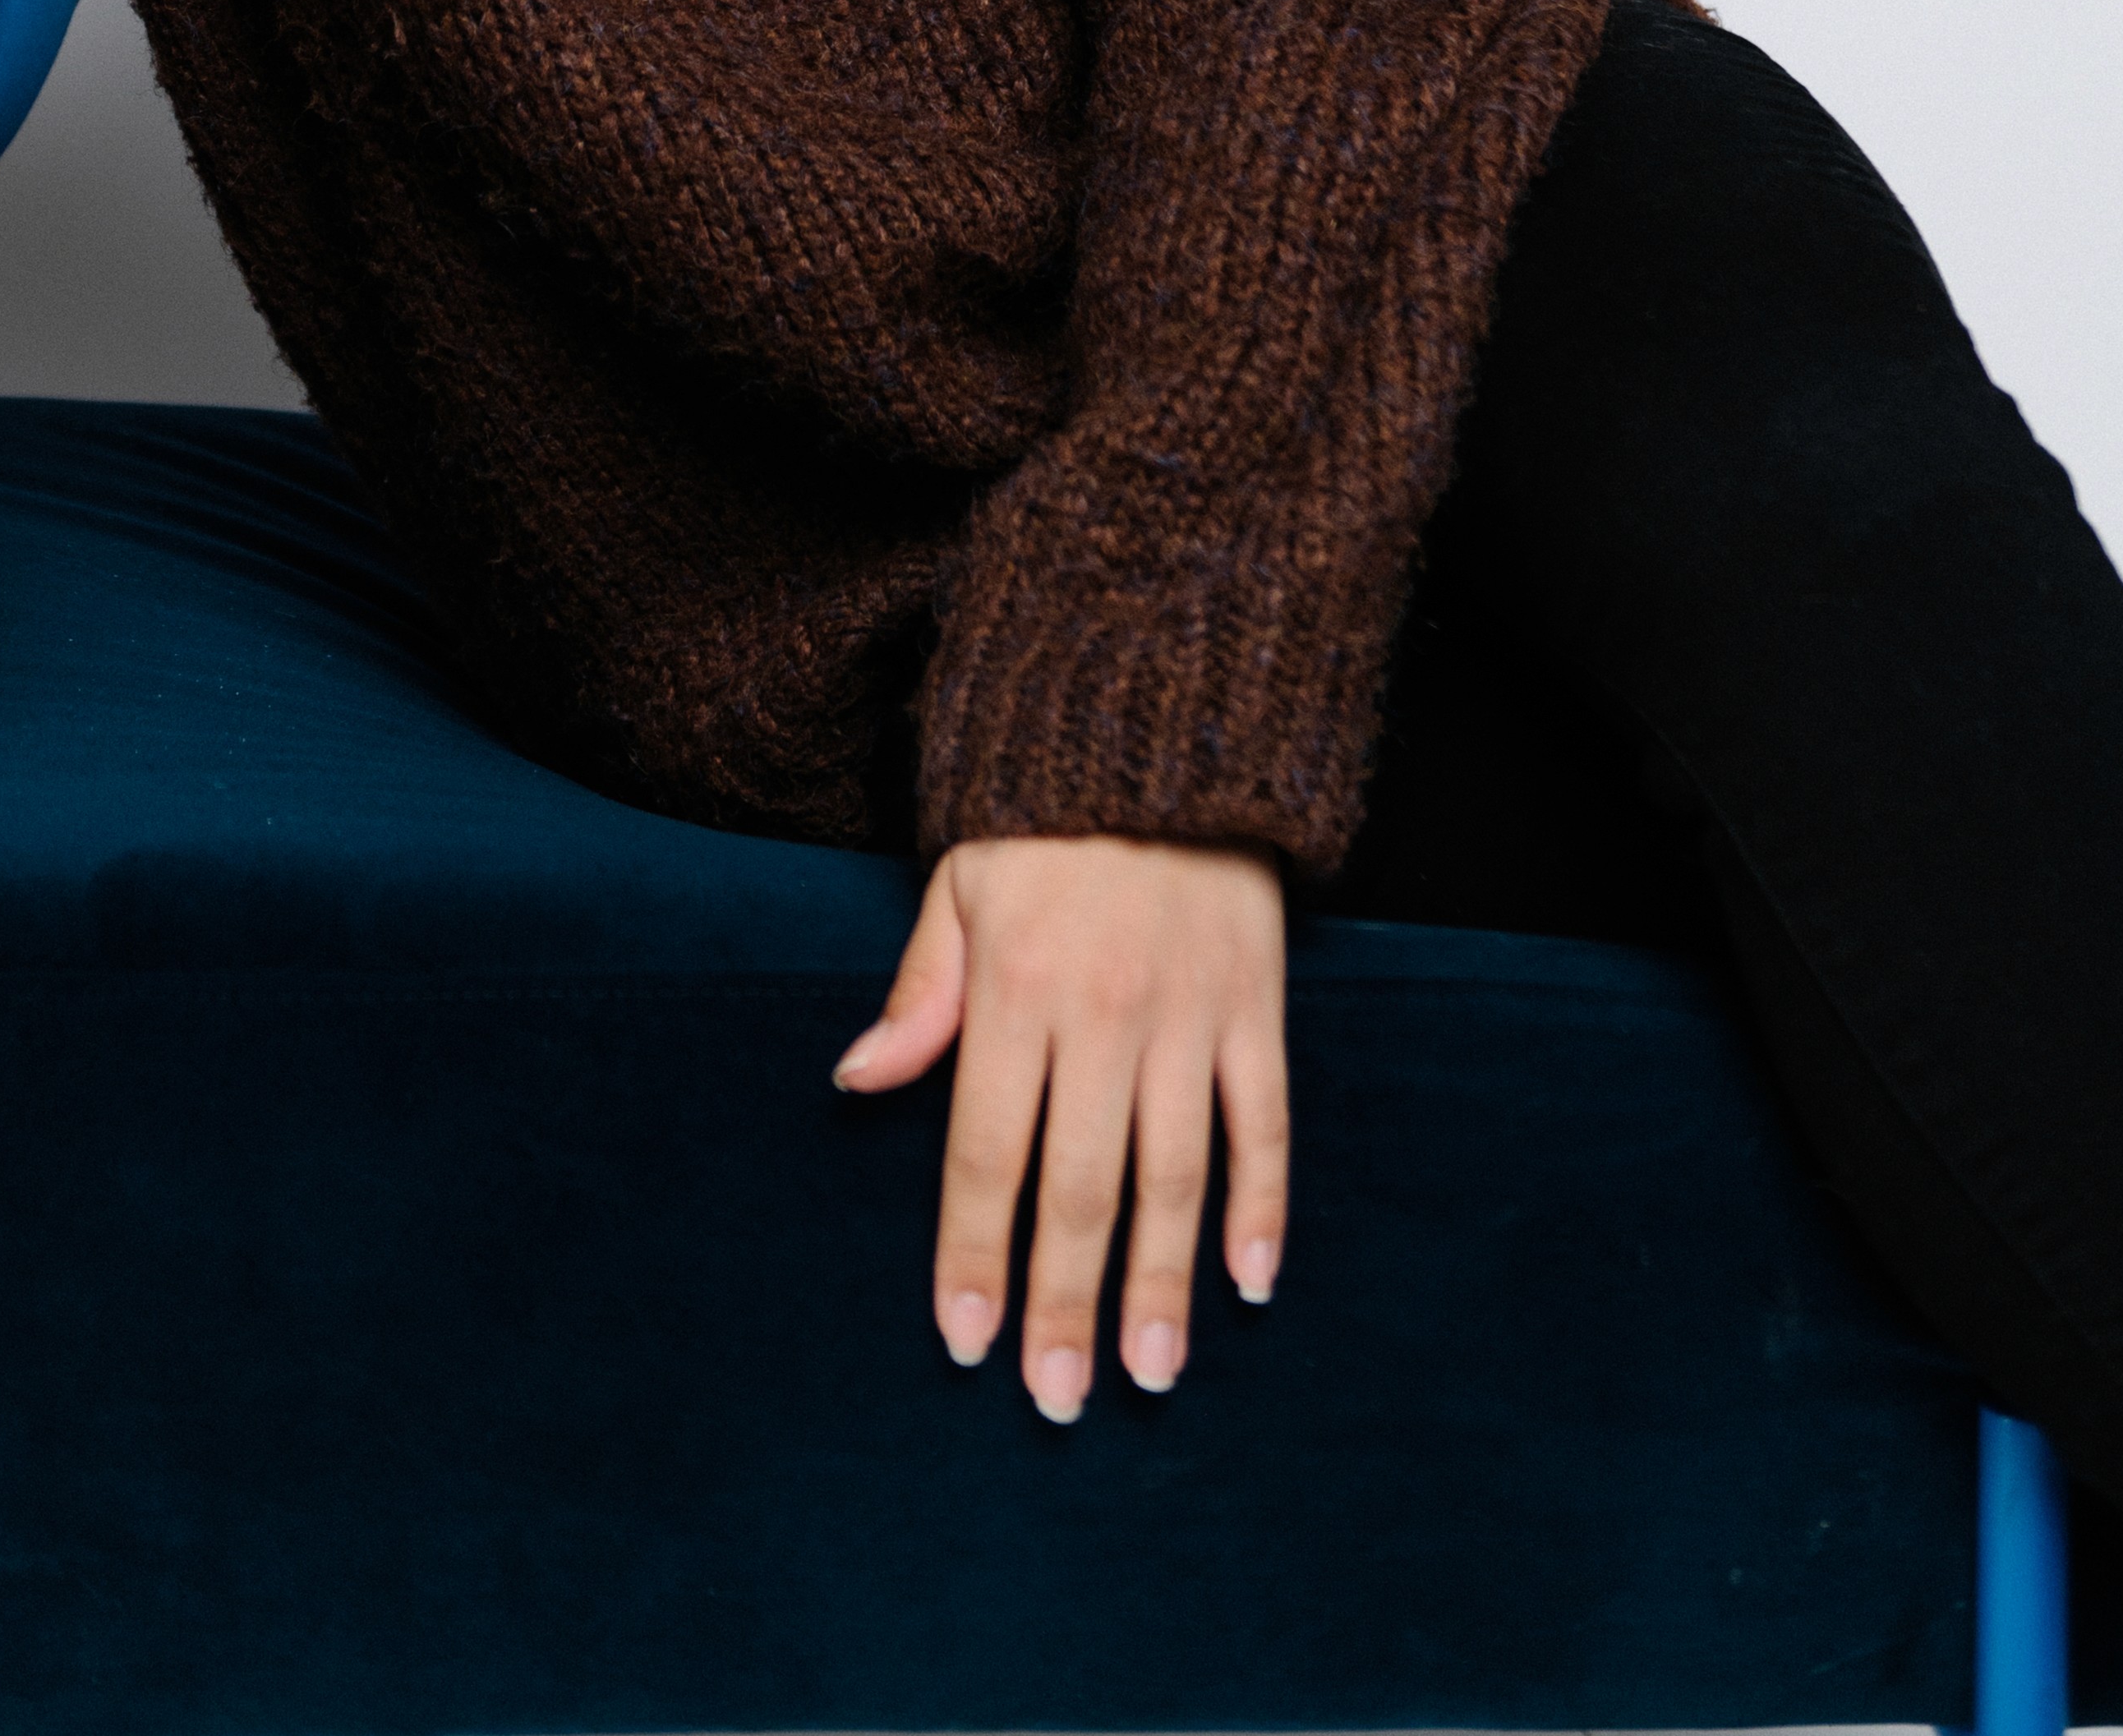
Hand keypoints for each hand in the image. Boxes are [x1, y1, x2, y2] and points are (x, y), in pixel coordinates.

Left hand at [833, 832, 1285, 1418]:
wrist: (1163, 726)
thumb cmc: (1043, 821)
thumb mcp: (961, 885)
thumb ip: (920, 993)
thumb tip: (857, 1084)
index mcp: (1016, 988)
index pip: (987, 1152)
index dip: (974, 1253)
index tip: (965, 1342)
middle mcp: (1103, 1012)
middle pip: (1082, 1186)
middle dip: (1065, 1300)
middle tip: (1058, 1397)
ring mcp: (1190, 1013)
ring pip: (1177, 1173)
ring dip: (1163, 1282)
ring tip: (1151, 1372)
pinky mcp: (1258, 1003)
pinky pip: (1265, 1121)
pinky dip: (1263, 1203)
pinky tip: (1251, 1283)